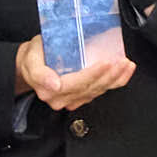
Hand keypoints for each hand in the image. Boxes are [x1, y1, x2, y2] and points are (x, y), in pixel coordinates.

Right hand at [13, 36, 134, 114]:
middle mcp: (63, 98)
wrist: (31, 64)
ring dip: (116, 78)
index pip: (77, 84)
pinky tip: (125, 72)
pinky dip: (116, 82)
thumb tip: (54, 84)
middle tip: (121, 61)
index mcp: (51, 91)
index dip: (93, 74)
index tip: (106, 63)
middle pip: (91, 88)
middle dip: (109, 75)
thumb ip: (39, 73)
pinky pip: (101, 91)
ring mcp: (74, 99)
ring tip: (126, 64)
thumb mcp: (30, 60)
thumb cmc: (33, 57)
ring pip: (99, 90)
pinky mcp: (82, 96)